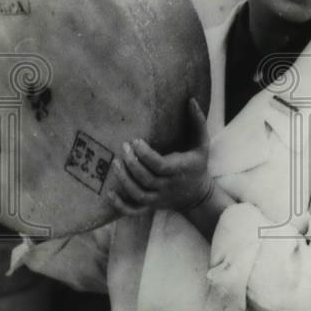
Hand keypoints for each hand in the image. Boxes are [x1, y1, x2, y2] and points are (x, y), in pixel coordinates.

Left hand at [107, 99, 211, 215]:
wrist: (198, 196)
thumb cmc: (197, 165)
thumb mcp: (202, 143)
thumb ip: (198, 122)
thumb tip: (191, 100)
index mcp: (179, 170)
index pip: (160, 166)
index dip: (146, 155)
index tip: (136, 141)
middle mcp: (167, 186)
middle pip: (146, 179)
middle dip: (132, 164)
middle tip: (123, 147)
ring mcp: (158, 198)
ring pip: (138, 194)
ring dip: (124, 181)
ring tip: (116, 163)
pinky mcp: (151, 206)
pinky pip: (134, 210)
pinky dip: (120, 205)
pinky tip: (108, 193)